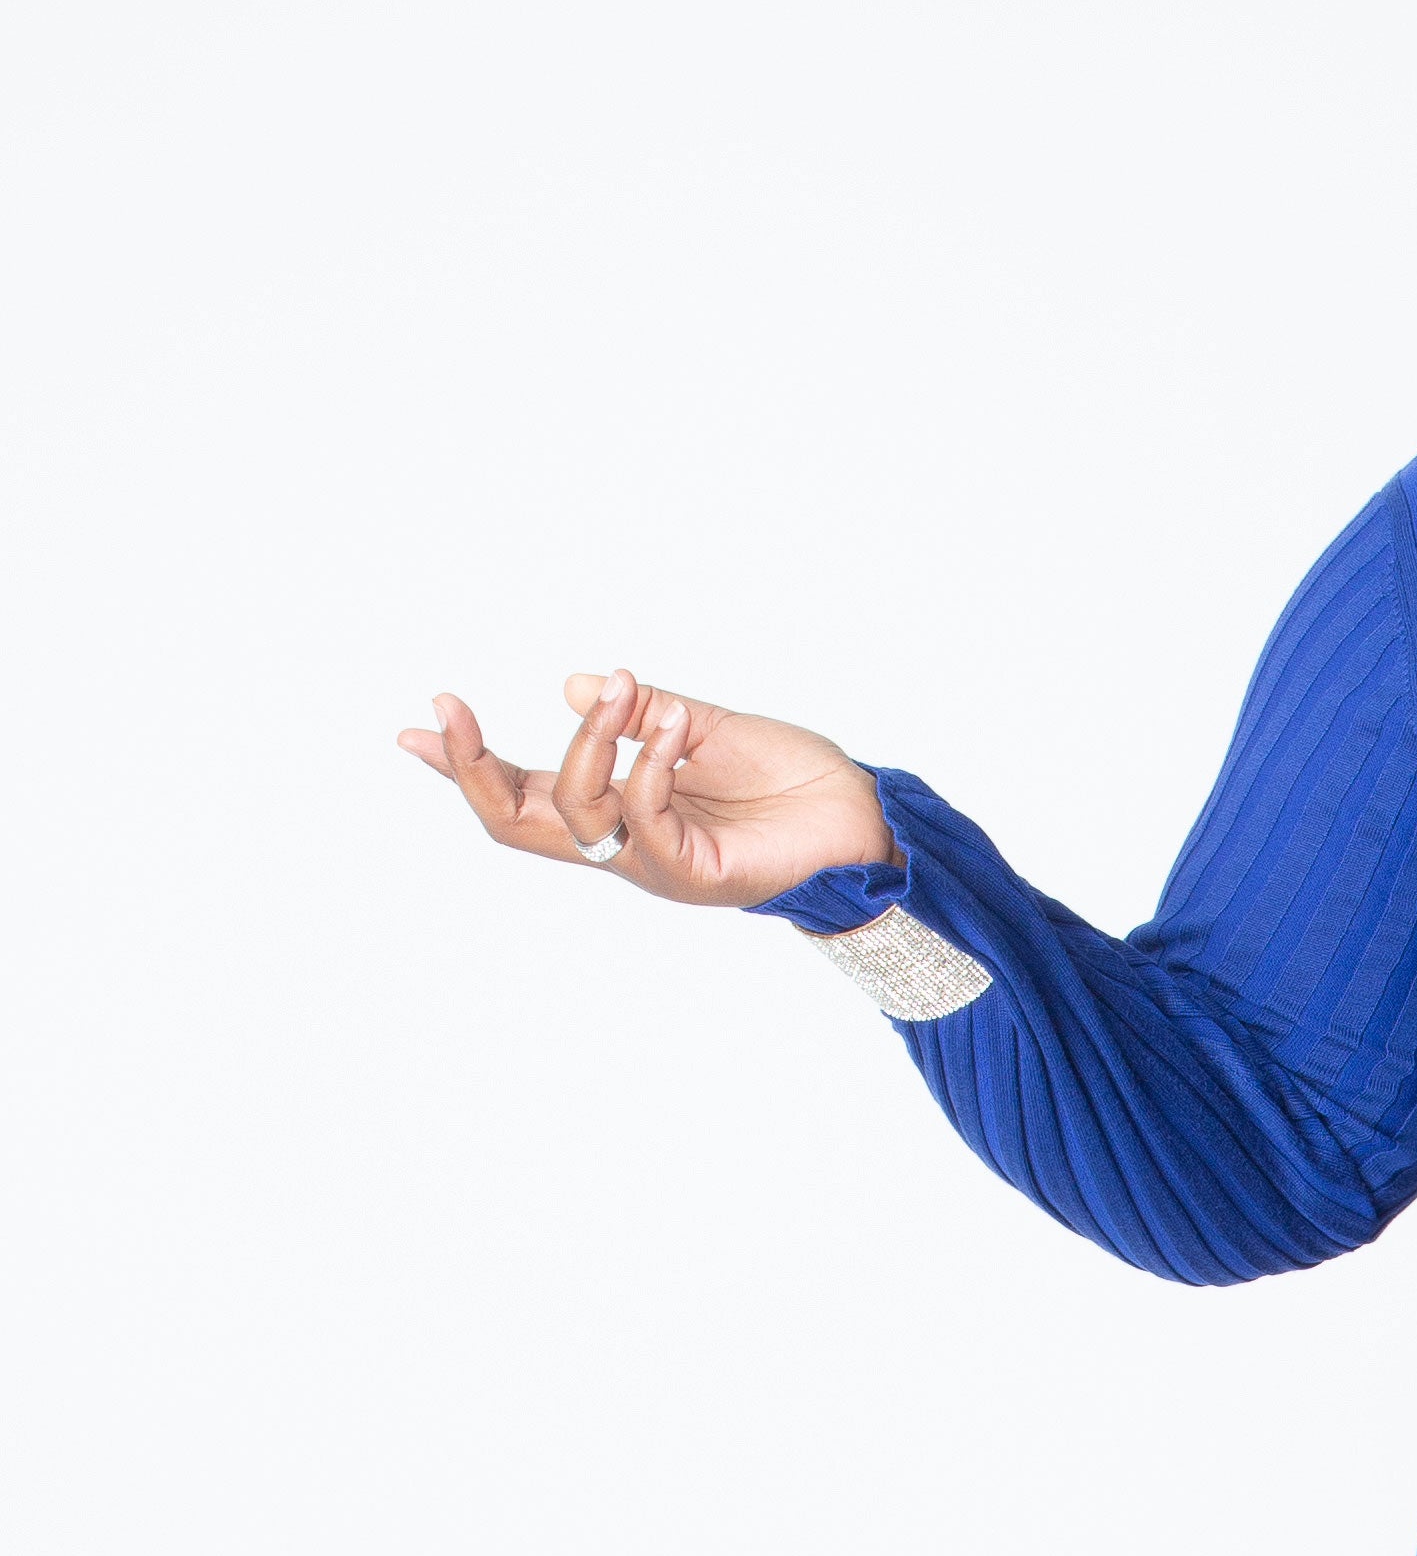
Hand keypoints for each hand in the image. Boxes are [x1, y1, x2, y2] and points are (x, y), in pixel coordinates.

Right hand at [394, 669, 888, 908]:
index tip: (414, 727)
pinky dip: (645, 765)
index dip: (467, 765)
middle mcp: (625, 842)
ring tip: (625, 690)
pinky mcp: (694, 874)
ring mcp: (656, 863)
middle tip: (449, 709)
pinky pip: (641, 818)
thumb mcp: (706, 726)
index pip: (525, 792)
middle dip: (473, 770)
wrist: (864, 818)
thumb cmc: (793, 778)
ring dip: (589, 739)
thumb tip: (573, 681)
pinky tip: (669, 730)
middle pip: (516, 824)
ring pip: (573, 813)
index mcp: (620, 807)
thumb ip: (642, 712)